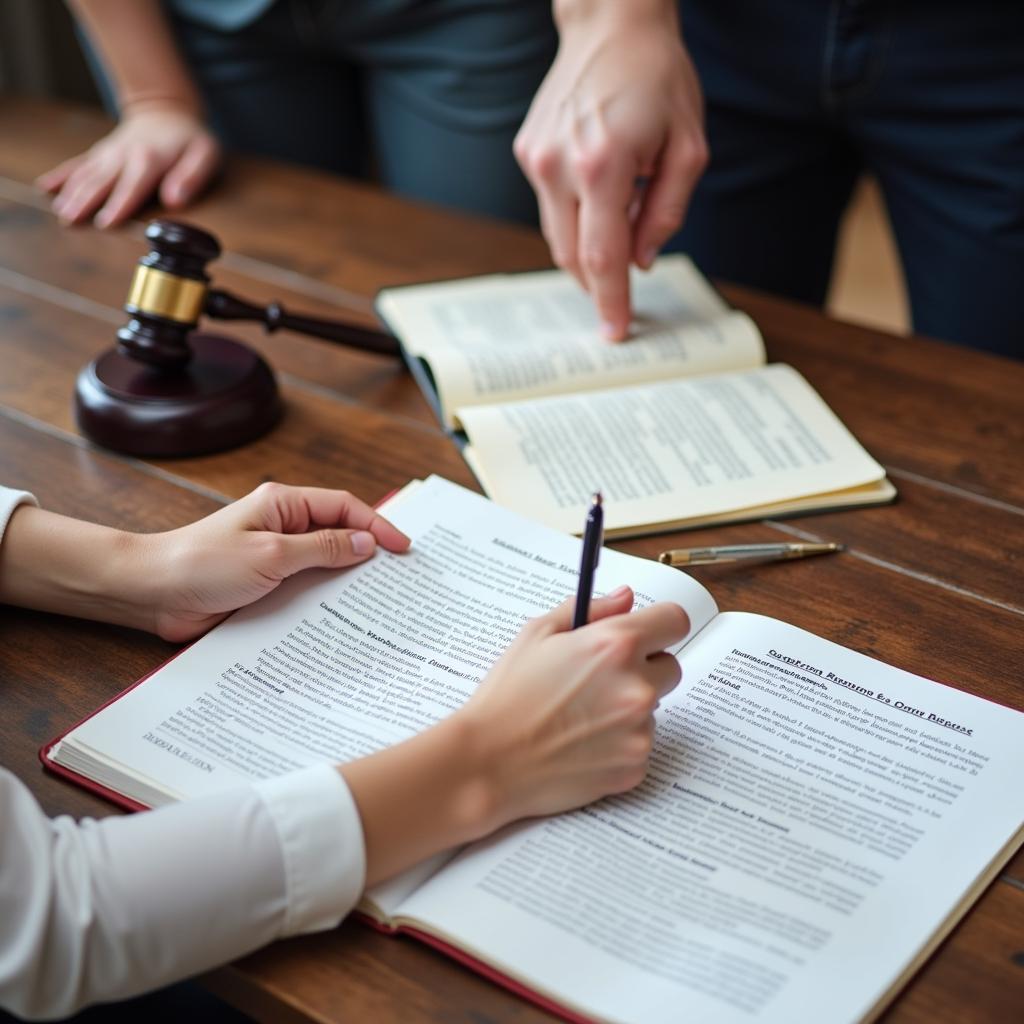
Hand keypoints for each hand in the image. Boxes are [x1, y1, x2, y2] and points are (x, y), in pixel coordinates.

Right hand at [36, 101, 220, 227]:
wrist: (166, 111)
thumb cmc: (189, 139)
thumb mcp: (204, 154)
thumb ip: (192, 176)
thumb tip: (176, 200)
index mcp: (150, 158)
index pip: (133, 184)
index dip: (120, 204)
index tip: (106, 222)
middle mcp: (124, 154)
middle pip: (103, 181)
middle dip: (86, 201)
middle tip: (71, 221)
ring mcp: (108, 153)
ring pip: (87, 174)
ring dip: (71, 193)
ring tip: (62, 214)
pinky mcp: (99, 153)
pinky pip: (78, 164)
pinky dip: (61, 175)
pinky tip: (44, 188)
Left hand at [137, 483, 409, 641]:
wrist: (153, 593)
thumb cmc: (202, 564)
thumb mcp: (272, 554)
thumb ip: (323, 548)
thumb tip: (366, 543)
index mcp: (284, 505)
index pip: (344, 508)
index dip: (377, 525)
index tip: (402, 547)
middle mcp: (282, 526)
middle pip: (339, 534)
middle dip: (369, 551)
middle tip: (400, 574)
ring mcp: (275, 555)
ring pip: (325, 563)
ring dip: (348, 579)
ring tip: (379, 599)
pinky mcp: (266, 583)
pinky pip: (305, 587)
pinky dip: (325, 598)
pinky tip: (341, 616)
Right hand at [341, 586, 688, 886]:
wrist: (489, 762)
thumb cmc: (508, 696)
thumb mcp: (537, 634)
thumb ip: (590, 609)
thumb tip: (626, 598)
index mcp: (615, 645)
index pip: (675, 621)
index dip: (660, 626)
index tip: (647, 634)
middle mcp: (636, 686)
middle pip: (670, 667)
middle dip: (643, 668)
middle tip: (599, 679)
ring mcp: (639, 730)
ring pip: (652, 709)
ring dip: (628, 708)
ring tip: (579, 716)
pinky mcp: (635, 766)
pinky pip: (640, 745)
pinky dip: (619, 744)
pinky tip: (580, 744)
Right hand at [514, 1, 706, 339]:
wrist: (612, 21)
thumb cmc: (660, 79)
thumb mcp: (689, 148)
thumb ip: (666, 212)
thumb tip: (641, 261)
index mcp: (604, 165)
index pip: (603, 257)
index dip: (611, 302)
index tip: (615, 334)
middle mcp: (559, 167)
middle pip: (573, 256)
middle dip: (598, 285)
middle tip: (621, 301)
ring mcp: (537, 159)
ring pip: (557, 236)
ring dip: (587, 253)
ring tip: (618, 236)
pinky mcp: (528, 152)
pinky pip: (551, 207)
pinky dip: (576, 218)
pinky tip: (599, 197)